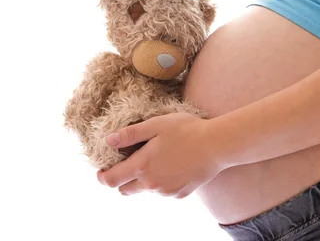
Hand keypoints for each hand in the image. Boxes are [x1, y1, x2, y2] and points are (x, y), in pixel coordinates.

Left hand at [96, 112, 224, 198]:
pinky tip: (172, 165)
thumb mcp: (155, 125)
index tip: (101, 170)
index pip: (112, 180)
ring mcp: (166, 192)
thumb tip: (108, 140)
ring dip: (143, 180)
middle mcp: (152, 184)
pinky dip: (161, 182)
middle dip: (121, 179)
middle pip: (125, 190)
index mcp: (142, 165)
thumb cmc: (186, 130)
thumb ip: (130, 134)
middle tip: (128, 163)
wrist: (217, 145)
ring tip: (155, 159)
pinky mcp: (179, 194)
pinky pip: (163, 192)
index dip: (102, 176)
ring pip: (144, 191)